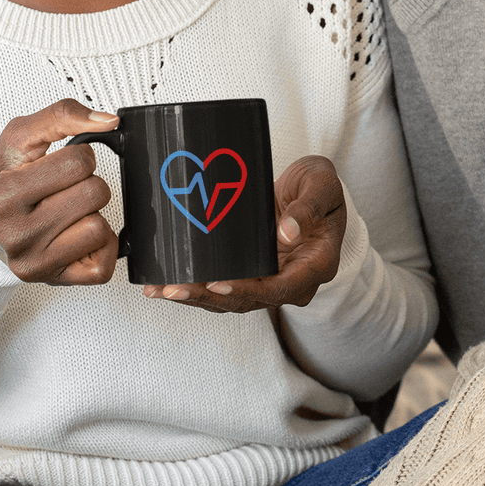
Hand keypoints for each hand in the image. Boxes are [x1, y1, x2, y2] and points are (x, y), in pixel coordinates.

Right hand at [0, 99, 119, 285]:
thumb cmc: (0, 179)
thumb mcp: (18, 137)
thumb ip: (62, 116)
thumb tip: (108, 122)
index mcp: (5, 193)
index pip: (79, 162)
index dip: (78, 155)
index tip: (59, 163)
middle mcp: (16, 233)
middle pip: (95, 194)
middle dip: (87, 183)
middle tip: (62, 188)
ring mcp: (34, 262)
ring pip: (100, 228)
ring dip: (91, 214)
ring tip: (66, 211)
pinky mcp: (53, 281)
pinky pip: (104, 265)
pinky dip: (99, 245)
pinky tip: (76, 234)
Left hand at [142, 155, 345, 312]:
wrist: (316, 190)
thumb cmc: (322, 187)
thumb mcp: (323, 186)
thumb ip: (308, 207)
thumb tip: (288, 232)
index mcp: (316, 265)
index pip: (280, 288)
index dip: (247, 289)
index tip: (218, 284)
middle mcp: (294, 281)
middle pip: (249, 299)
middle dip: (208, 296)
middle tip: (174, 288)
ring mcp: (272, 280)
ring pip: (232, 299)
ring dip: (196, 297)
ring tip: (161, 290)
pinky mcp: (255, 274)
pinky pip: (225, 287)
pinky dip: (198, 288)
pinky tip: (167, 284)